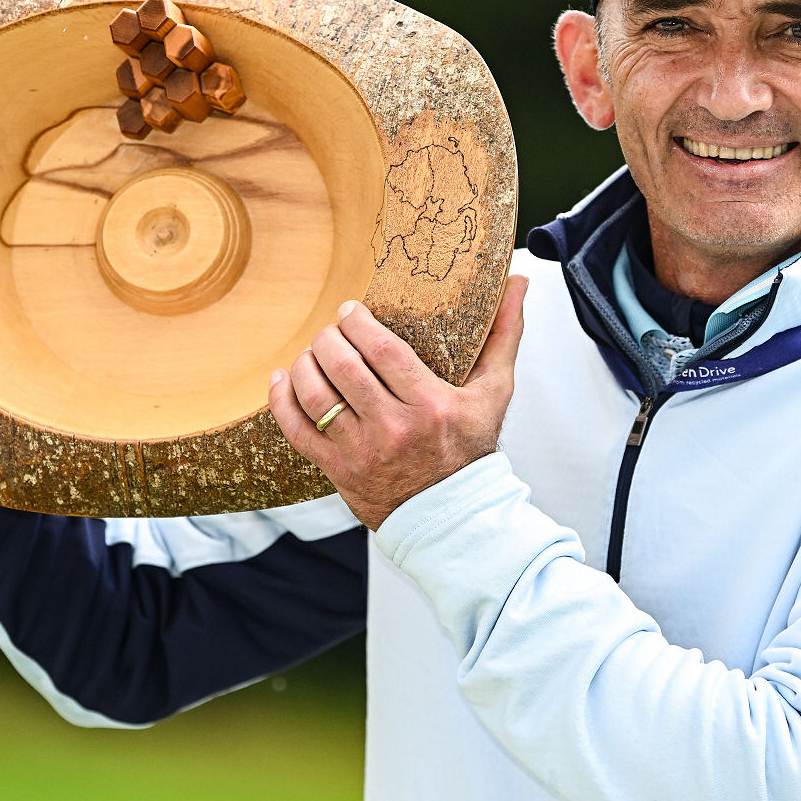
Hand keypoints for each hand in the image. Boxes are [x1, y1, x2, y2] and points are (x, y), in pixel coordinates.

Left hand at [268, 275, 527, 529]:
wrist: (454, 517)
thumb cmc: (471, 450)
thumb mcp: (495, 392)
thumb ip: (504, 334)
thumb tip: (518, 283)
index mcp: (431, 405)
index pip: (382, 349)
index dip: (358, 323)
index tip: (352, 311)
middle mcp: (394, 429)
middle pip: (343, 366)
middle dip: (330, 337)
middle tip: (333, 330)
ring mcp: (363, 452)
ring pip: (316, 394)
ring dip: (306, 362)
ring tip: (314, 352)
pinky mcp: (339, 471)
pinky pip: (297, 431)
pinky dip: (282, 400)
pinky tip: (284, 379)